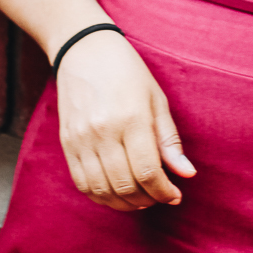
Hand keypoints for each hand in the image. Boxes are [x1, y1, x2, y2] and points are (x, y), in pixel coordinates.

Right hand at [56, 30, 195, 211]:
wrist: (84, 50)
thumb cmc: (127, 71)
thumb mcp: (156, 99)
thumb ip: (169, 140)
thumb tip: (186, 173)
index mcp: (131, 118)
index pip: (148, 172)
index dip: (164, 191)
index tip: (175, 194)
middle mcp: (103, 132)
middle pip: (125, 186)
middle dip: (147, 199)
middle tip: (160, 196)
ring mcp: (81, 139)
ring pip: (102, 190)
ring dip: (124, 203)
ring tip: (140, 198)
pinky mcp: (66, 143)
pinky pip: (81, 183)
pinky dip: (100, 196)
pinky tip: (116, 192)